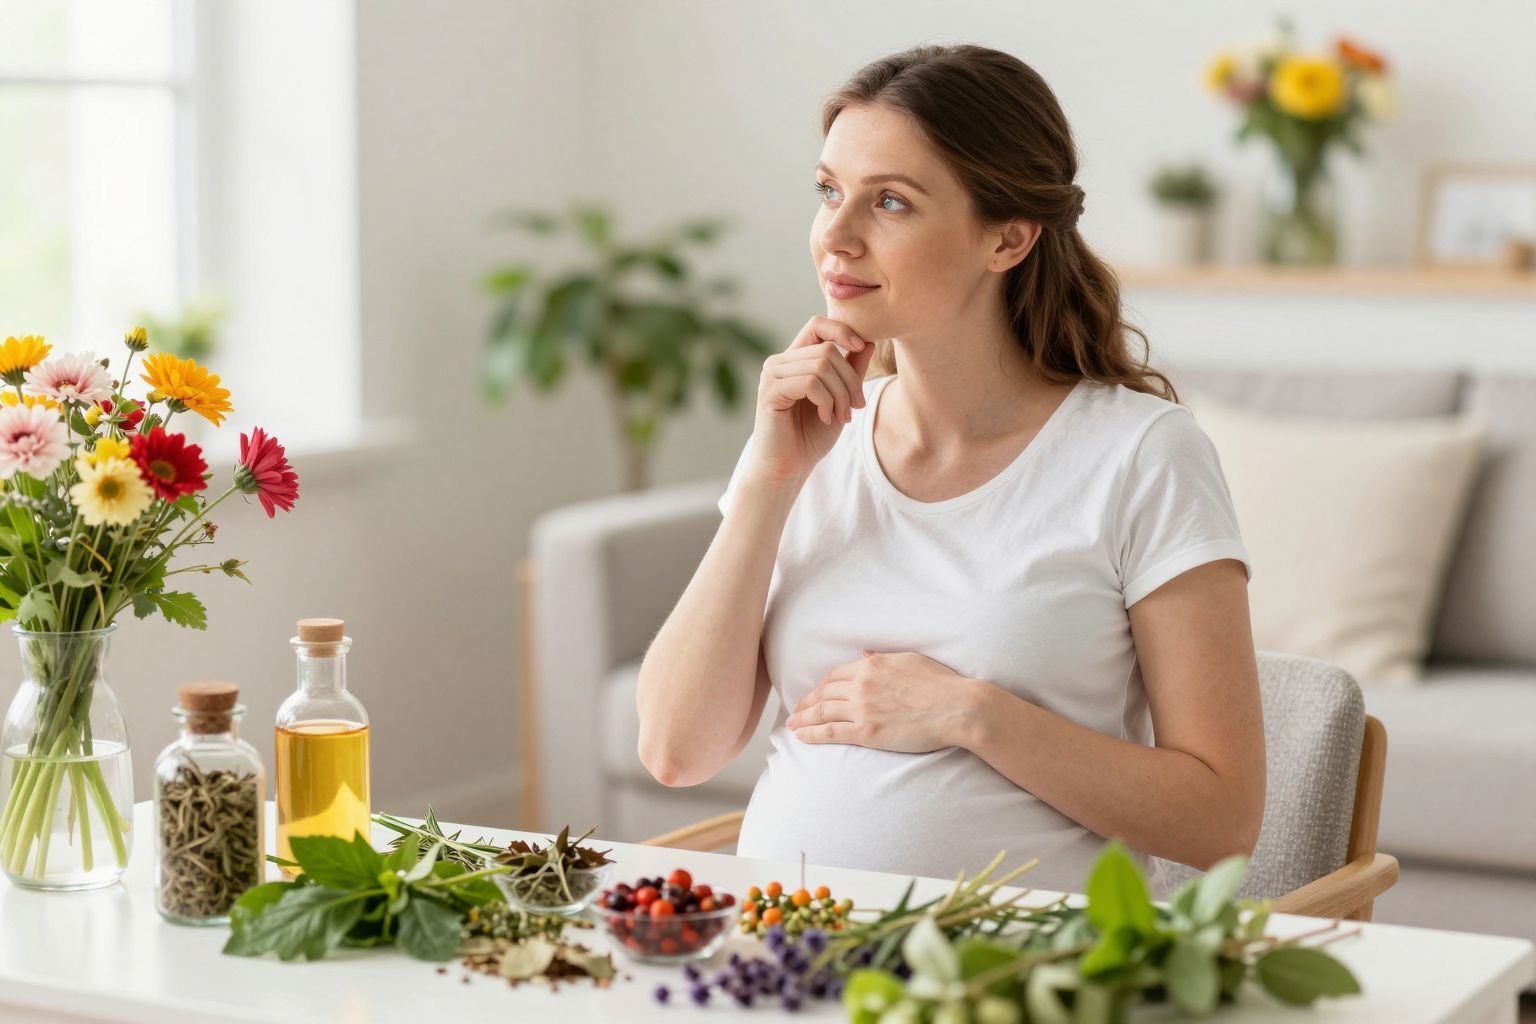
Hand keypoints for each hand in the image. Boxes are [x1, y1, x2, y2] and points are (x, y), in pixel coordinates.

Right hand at [746, 316, 877, 485]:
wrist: (788, 468)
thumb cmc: (811, 436)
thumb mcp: (840, 399)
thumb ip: (850, 371)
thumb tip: (868, 342)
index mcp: (794, 359)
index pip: (818, 325)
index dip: (842, 330)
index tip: (861, 349)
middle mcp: (779, 362)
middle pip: (827, 349)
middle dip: (850, 379)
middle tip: (854, 407)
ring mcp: (772, 375)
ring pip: (821, 365)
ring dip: (840, 394)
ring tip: (840, 416)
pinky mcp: (770, 392)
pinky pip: (810, 382)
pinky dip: (826, 401)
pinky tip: (825, 417)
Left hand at [786, 650, 982, 752]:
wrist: (957, 708)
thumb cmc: (941, 684)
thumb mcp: (911, 661)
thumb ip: (884, 660)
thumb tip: (867, 655)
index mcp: (872, 666)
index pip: (836, 675)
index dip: (822, 685)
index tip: (815, 692)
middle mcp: (862, 685)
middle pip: (824, 692)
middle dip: (807, 702)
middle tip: (796, 709)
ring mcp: (862, 709)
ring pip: (823, 712)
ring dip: (804, 718)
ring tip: (793, 723)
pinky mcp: (867, 733)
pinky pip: (831, 732)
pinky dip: (812, 734)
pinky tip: (801, 736)